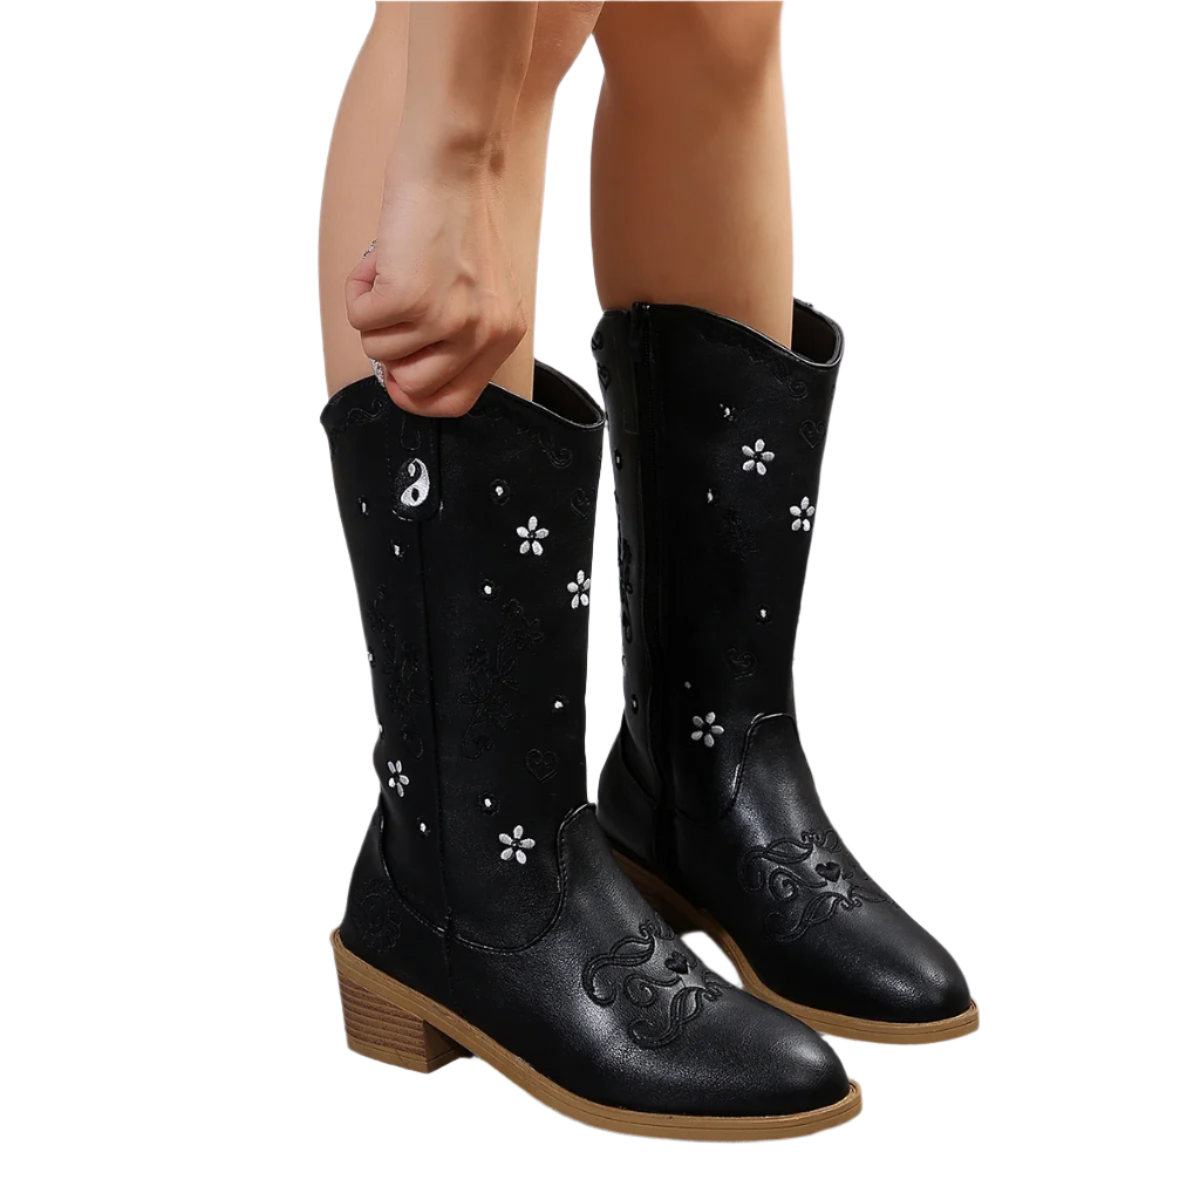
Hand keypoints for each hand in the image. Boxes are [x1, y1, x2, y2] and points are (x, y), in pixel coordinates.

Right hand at [346, 170, 526, 416]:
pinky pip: (359, 319)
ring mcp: (444, 318)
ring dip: (373, 313)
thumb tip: (405, 376)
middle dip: (390, 354)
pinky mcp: (408, 298)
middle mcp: (479, 333)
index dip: (418, 395)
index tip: (400, 374)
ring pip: (379, 352)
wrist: (452, 161)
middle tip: (391, 313)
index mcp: (502, 334)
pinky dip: (358, 288)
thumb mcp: (479, 288)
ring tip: (393, 269)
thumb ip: (458, 334)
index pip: (456, 402)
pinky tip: (380, 259)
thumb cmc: (459, 214)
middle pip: (412, 388)